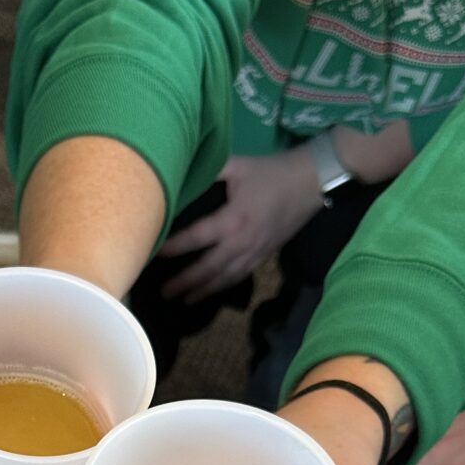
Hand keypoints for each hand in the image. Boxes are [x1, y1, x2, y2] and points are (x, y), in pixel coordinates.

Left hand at [160, 149, 323, 301]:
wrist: (311, 182)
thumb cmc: (272, 171)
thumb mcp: (238, 165)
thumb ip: (209, 173)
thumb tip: (182, 178)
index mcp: (233, 219)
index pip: (195, 238)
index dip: (173, 247)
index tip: (153, 252)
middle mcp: (242, 242)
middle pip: (208, 269)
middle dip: (184, 282)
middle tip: (163, 292)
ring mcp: (254, 253)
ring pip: (224, 279)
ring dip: (203, 291)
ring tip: (183, 300)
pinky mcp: (264, 256)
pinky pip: (239, 276)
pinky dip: (222, 286)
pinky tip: (210, 292)